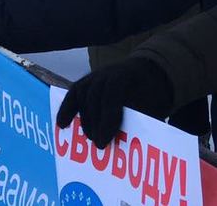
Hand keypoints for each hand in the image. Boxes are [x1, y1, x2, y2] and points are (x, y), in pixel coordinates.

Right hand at [56, 58, 174, 147]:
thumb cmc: (153, 94)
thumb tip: (130, 146)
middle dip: (95, 122)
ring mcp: (97, 73)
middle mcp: (110, 70)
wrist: (150, 73)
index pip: (113, 91)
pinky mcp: (88, 81)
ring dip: (84, 119)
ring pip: (82, 92)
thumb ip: (142, 120)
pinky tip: (62, 125)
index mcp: (129, 74)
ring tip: (90, 138)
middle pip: (94, 94)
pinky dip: (67, 108)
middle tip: (99, 145)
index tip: (105, 140)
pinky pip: (74, 93)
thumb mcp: (154, 104)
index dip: (107, 116)